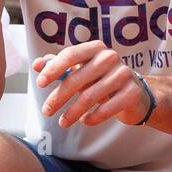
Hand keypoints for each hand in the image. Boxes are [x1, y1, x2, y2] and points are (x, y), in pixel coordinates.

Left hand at [34, 44, 154, 127]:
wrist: (135, 95)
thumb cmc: (102, 81)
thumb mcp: (82, 71)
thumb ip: (60, 66)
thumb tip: (36, 64)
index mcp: (96, 48)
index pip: (70, 55)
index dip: (53, 69)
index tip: (40, 84)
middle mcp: (110, 57)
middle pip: (77, 78)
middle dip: (58, 97)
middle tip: (46, 111)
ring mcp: (123, 74)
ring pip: (90, 96)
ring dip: (72, 112)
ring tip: (62, 123)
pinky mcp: (132, 93)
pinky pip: (106, 109)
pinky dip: (92, 117)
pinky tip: (84, 121)